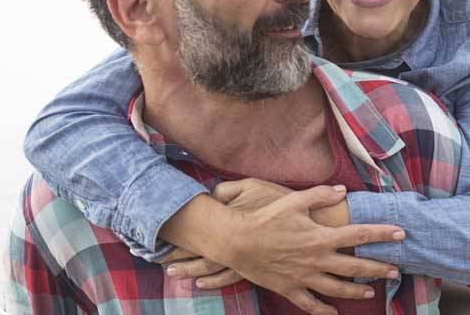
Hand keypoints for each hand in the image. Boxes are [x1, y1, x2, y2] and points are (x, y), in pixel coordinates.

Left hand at [161, 179, 295, 289]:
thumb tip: (210, 194)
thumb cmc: (282, 203)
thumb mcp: (254, 186)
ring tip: (174, 273)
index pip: (197, 228)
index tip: (158, 236)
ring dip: (191, 270)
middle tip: (158, 259)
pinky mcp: (255, 268)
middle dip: (178, 255)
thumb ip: (229, 189)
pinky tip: (203, 283)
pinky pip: (229, 277)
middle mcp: (233, 242)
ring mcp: (244, 258)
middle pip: (199, 250)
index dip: (178, 234)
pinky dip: (214, 281)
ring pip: (211, 268)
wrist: (311, 225)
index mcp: (229, 221)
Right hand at [161, 180, 404, 314]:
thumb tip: (342, 190)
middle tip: (395, 270)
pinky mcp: (290, 288)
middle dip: (378, 268)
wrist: (237, 242)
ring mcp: (304, 277)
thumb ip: (320, 194)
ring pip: (337, 288)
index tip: (400, 233)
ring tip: (371, 292)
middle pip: (355, 266)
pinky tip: (334, 313)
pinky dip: (324, 310)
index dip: (381, 233)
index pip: (359, 234)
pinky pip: (311, 304)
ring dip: (357, 291)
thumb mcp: (294, 201)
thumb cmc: (266, 219)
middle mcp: (317, 259)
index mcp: (321, 237)